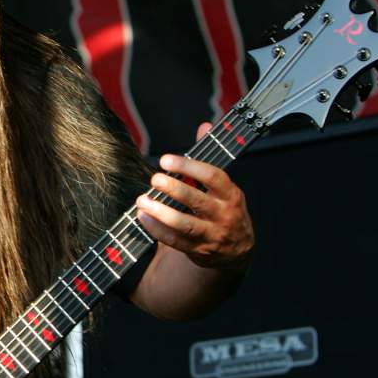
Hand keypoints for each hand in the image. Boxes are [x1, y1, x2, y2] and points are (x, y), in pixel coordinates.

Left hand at [135, 122, 253, 271]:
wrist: (235, 251)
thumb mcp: (222, 186)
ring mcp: (211, 234)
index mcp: (231, 194)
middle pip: (198, 201)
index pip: (214, 177)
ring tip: (142, 200)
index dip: (190, 167)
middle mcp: (223, 215)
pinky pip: (175, 241)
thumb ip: (208, 158)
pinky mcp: (198, 250)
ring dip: (162, 212)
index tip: (166, 160)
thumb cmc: (223, 210)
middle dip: (174, 189)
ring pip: (186, 225)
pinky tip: (143, 217)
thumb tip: (204, 126)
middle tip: (154, 179)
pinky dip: (157, 229)